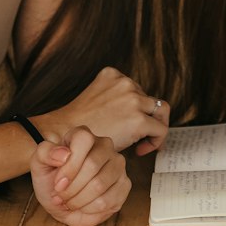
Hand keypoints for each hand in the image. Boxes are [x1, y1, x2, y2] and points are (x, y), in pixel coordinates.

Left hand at [30, 126, 130, 225]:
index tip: (58, 183)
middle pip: (92, 165)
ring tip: (69, 202)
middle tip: (60, 197)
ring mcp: (117, 164)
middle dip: (72, 188)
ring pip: (100, 184)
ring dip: (78, 200)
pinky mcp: (124, 185)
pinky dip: (89, 209)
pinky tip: (83, 206)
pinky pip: (108, 201)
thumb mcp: (39, 164)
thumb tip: (64, 154)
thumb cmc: (51, 179)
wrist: (61, 201)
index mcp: (83, 135)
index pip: (83, 139)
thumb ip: (45, 152)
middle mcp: (105, 145)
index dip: (70, 165)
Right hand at [34, 67, 169, 155]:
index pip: (136, 89)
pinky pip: (161, 128)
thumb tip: (128, 112)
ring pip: (161, 111)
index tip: (129, 125)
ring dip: (155, 127)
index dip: (137, 109)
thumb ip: (113, 99)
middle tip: (139, 137)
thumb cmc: (77, 127)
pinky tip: (140, 150)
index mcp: (112, 75)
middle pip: (149, 100)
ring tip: (144, 143)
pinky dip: (157, 140)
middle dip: (146, 118)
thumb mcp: (95, 101)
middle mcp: (125, 82)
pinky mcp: (138, 118)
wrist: (63, 137)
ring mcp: (132, 98)